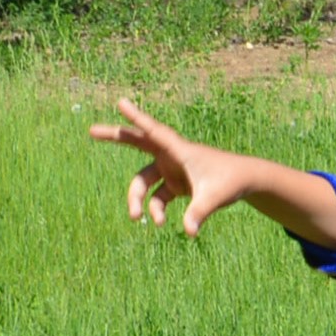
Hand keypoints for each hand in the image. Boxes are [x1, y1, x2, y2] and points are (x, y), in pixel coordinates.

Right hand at [90, 98, 255, 234]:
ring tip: (137, 218)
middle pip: (137, 143)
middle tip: (90, 131)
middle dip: (115, 137)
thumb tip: (188, 232)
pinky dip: (156, 210)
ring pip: (143, 181)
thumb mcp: (214, 198)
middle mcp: (172, 156)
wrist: (245, 181)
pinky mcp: (175, 184)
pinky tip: (162, 223)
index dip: (136, 118)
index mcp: (179, 150)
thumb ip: (198, 213)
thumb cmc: (231, 181)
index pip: (154, 132)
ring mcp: (172, 169)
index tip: (120, 103)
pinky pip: (156, 197)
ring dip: (138, 199)